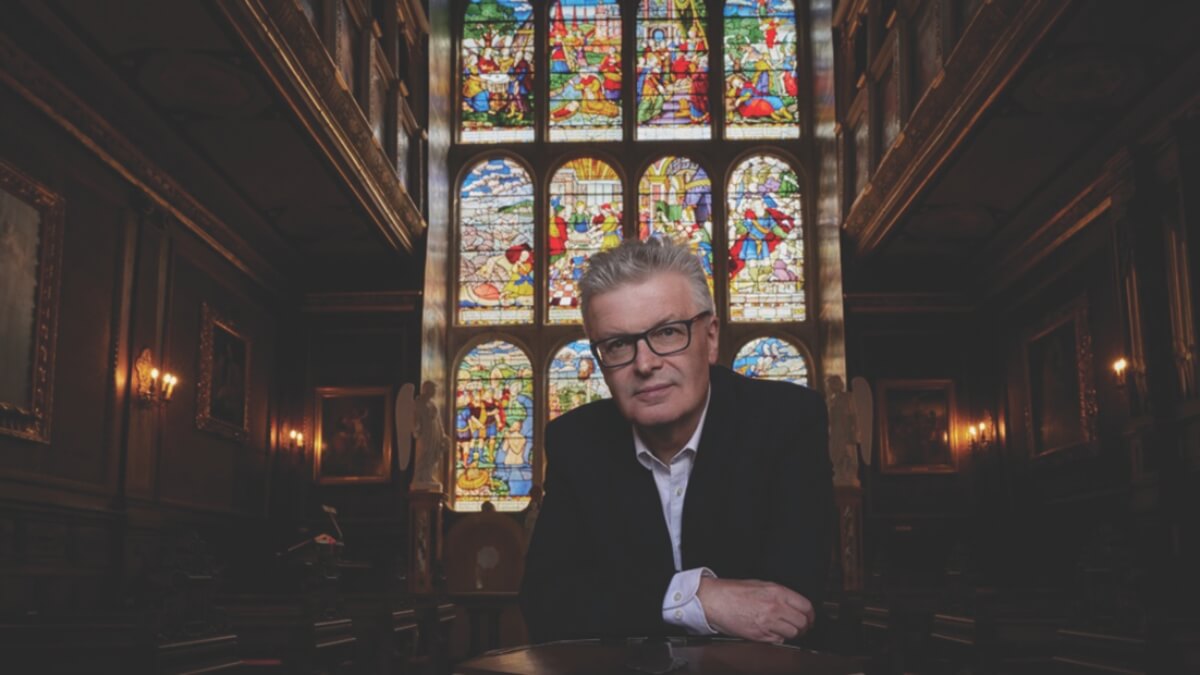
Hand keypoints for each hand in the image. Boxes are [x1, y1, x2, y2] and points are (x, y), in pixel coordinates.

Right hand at [696, 577, 813, 643]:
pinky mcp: (760, 635)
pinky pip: (779, 640)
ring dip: (793, 633)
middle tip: (801, 626)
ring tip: (787, 630)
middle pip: (802, 622)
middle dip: (804, 626)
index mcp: (777, 592)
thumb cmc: (733, 591)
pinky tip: (773, 632)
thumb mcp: (761, 584)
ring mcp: (768, 622)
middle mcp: (775, 607)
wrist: (715, 600)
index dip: (810, 614)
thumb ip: (779, 594)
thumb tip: (793, 603)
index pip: (806, 606)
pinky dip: (779, 638)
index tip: (809, 617)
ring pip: (793, 633)